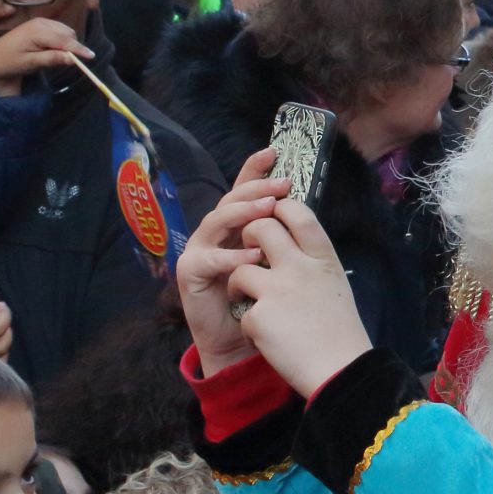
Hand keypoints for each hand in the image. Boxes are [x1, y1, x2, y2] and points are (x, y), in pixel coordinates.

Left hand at [0, 18, 91, 96]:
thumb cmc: (11, 62)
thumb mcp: (31, 64)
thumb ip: (51, 59)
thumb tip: (72, 59)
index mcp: (37, 31)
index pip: (64, 40)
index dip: (79, 49)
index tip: (91, 57)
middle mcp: (40, 22)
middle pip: (68, 34)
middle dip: (72, 47)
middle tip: (65, 63)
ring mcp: (41, 21)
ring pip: (66, 31)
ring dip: (67, 44)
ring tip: (54, 58)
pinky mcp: (41, 24)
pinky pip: (60, 30)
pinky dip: (62, 40)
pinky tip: (52, 50)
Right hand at [177, 149, 289, 375]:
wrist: (239, 342)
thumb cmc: (259, 300)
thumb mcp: (274, 261)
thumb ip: (278, 236)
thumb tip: (301, 207)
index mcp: (234, 226)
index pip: (242, 191)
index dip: (254, 170)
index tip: (273, 151)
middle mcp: (214, 233)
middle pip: (230, 200)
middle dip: (255, 189)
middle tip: (281, 183)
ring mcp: (199, 250)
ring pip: (217, 221)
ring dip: (243, 214)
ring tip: (268, 210)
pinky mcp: (190, 272)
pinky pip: (211, 259)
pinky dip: (232, 256)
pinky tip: (253, 255)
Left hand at [231, 197, 371, 397]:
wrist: (340, 371)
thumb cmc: (340, 330)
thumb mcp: (334, 283)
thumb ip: (312, 260)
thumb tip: (288, 241)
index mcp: (324, 258)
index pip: (299, 213)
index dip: (280, 207)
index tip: (272, 213)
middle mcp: (300, 267)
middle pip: (262, 228)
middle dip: (248, 234)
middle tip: (249, 251)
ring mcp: (278, 291)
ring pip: (240, 269)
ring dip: (239, 283)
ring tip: (249, 300)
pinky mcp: (259, 317)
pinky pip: (243, 310)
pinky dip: (250, 325)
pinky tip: (266, 338)